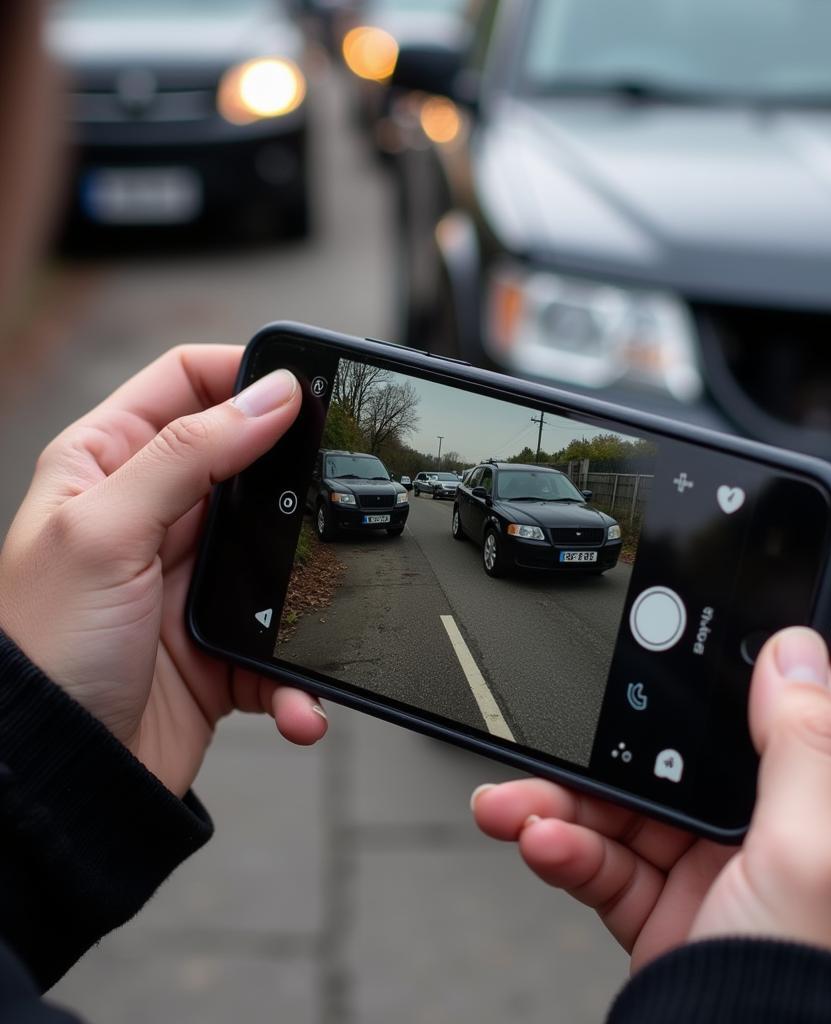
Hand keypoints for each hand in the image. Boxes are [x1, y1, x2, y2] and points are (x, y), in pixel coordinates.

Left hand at [0, 346, 327, 797]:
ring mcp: (191, 580)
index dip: (243, 374)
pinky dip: (294, 676)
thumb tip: (269, 397)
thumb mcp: (105, 531)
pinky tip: (293, 697)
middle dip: (294, 480)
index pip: (185, 384)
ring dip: (305, 591)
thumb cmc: (43, 653)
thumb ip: (189, 454)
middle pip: (248, 463)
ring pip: (280, 552)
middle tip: (330, 495)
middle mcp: (152, 516)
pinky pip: (280, 644)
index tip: (300, 389)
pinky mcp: (221, 642)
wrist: (58, 780)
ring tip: (317, 612)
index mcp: (107, 466)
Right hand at [473, 600, 830, 993]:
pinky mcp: (665, 887)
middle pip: (715, 717)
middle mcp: (792, 813)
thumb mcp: (819, 856)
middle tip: (599, 685)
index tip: (757, 565)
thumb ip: (809, 744)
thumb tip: (792, 649)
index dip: (809, 610)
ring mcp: (722, 849)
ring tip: (524, 794)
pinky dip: (563, 838)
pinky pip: (605, 843)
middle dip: (646, 701)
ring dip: (573, 785)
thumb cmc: (803, 999)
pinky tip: (536, 835)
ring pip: (639, 780)